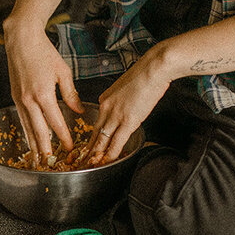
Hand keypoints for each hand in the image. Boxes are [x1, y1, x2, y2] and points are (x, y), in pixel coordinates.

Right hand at [4, 18, 83, 159]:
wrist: (22, 41)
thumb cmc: (44, 53)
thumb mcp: (63, 72)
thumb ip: (70, 94)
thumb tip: (78, 110)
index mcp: (44, 94)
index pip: (56, 122)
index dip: (63, 137)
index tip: (69, 149)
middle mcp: (29, 100)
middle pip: (39, 131)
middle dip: (46, 149)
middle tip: (52, 163)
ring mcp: (20, 100)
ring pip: (27, 128)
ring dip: (33, 145)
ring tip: (38, 159)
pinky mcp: (15, 97)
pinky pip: (21, 120)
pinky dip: (26, 132)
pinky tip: (30, 140)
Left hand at [86, 45, 172, 164]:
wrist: (154, 68)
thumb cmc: (145, 74)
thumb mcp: (126, 86)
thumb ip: (121, 100)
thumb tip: (125, 108)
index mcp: (105, 99)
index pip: (96, 123)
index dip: (91, 138)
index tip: (88, 147)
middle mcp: (106, 108)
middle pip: (94, 134)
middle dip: (87, 150)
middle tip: (81, 162)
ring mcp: (116, 115)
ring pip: (102, 140)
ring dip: (96, 156)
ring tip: (90, 166)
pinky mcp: (128, 121)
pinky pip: (116, 142)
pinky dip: (111, 154)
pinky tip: (107, 162)